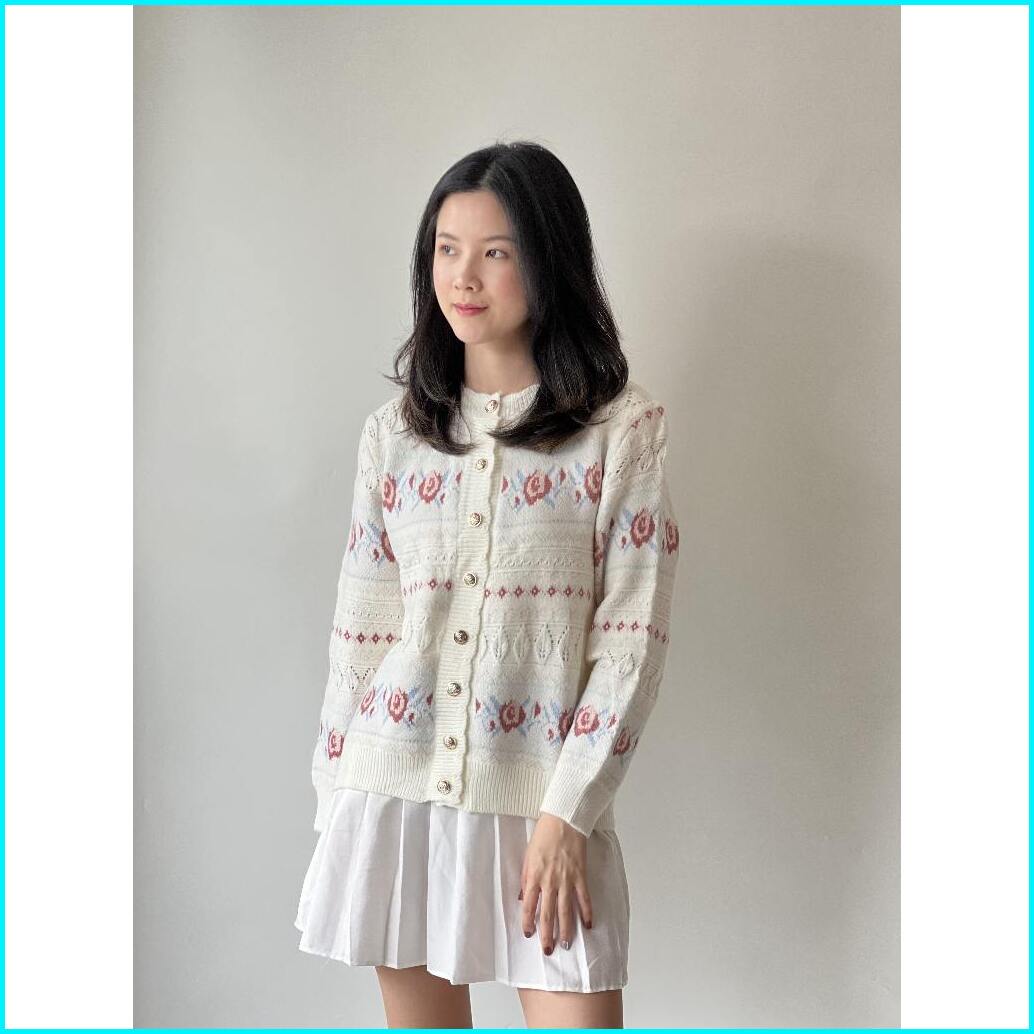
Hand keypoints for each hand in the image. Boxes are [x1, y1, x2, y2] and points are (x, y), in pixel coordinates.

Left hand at [519, 811, 593, 954]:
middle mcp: (550, 881)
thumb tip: (523, 897)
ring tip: (566, 944)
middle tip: (548, 950)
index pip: (529, 905)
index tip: (529, 934)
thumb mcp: (528, 855)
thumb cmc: (543, 835)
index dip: (528, 922)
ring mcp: (566, 880)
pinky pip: (584, 898)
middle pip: (548, 913)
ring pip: (565, 910)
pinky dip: (587, 912)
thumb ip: (526, 878)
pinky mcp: (580, 875)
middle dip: (547, 934)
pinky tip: (588, 924)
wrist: (563, 820)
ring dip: (566, 929)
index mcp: (534, 876)